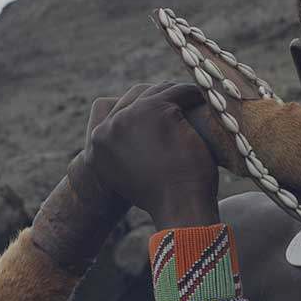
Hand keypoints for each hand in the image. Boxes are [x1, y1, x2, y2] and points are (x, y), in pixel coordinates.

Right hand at [84, 82, 217, 219]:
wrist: (180, 209)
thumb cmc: (164, 200)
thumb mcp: (129, 179)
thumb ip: (124, 158)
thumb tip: (133, 147)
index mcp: (97, 145)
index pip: (116, 111)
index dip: (140, 109)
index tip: (161, 113)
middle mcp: (108, 128)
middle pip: (135, 96)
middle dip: (159, 98)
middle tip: (181, 104)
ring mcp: (131, 116)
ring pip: (156, 91)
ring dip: (176, 95)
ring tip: (193, 102)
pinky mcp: (158, 110)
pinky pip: (178, 91)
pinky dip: (192, 94)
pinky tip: (202, 101)